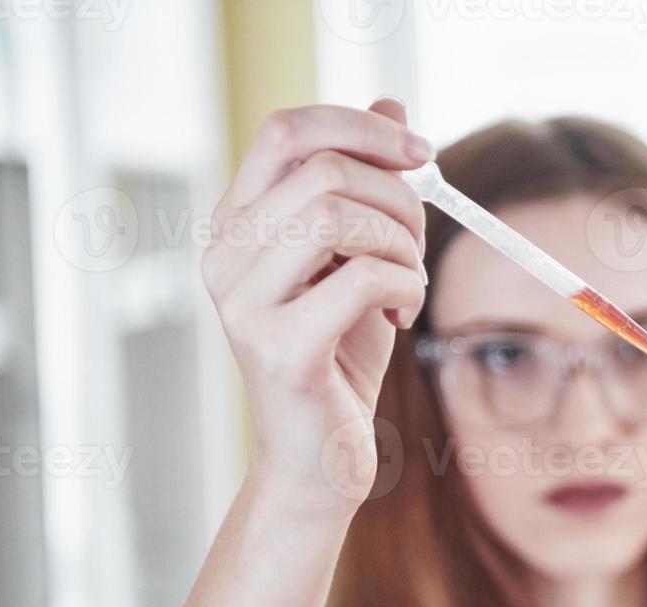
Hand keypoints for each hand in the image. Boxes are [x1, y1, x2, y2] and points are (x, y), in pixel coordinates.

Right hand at [201, 99, 430, 519]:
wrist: (318, 461)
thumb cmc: (339, 359)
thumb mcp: (359, 260)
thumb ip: (368, 186)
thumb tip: (391, 105)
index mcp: (237, 224)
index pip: (286, 130)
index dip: (360, 127)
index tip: (422, 154)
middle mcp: (224, 255)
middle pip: (324, 170)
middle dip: (398, 200)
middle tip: (416, 247)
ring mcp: (244, 302)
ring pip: (339, 215)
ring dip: (401, 243)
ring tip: (407, 285)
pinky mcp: (280, 348)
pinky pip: (361, 278)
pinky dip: (404, 286)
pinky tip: (402, 317)